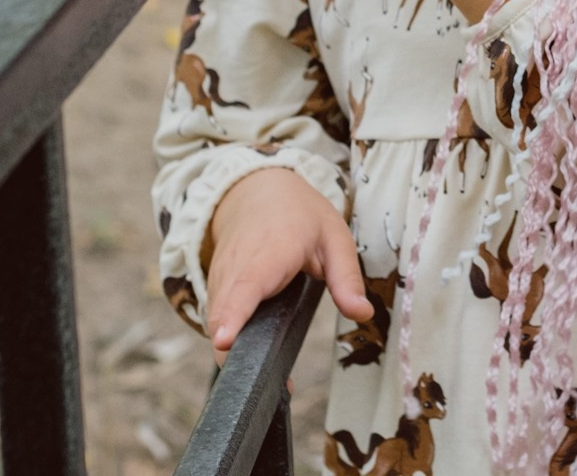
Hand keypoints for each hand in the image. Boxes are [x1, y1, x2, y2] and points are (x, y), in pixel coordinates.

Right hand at [203, 167, 371, 363]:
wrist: (255, 190)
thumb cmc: (298, 214)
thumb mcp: (334, 237)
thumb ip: (347, 278)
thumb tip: (362, 313)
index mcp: (267, 254)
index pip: (243, 288)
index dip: (232, 316)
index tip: (224, 340)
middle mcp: (235, 270)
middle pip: (224, 319)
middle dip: (239, 356)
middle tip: (276, 386)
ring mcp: (219, 282)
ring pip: (218, 325)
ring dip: (237, 354)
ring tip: (270, 381)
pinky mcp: (214, 292)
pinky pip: (218, 321)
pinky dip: (232, 340)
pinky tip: (256, 359)